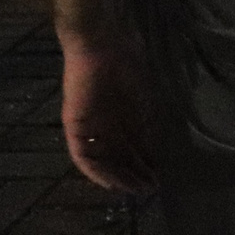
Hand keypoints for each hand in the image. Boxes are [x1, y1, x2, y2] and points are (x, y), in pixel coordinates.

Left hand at [59, 40, 158, 193]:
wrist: (102, 44)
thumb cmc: (126, 62)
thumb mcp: (143, 98)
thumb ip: (147, 124)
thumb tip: (156, 149)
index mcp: (121, 115)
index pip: (133, 146)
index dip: (145, 162)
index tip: (159, 176)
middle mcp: (104, 124)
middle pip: (119, 156)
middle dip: (134, 174)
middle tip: (149, 190)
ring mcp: (89, 126)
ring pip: (102, 159)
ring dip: (116, 176)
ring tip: (133, 189)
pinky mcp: (75, 126)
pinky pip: (83, 155)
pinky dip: (95, 170)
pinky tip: (109, 181)